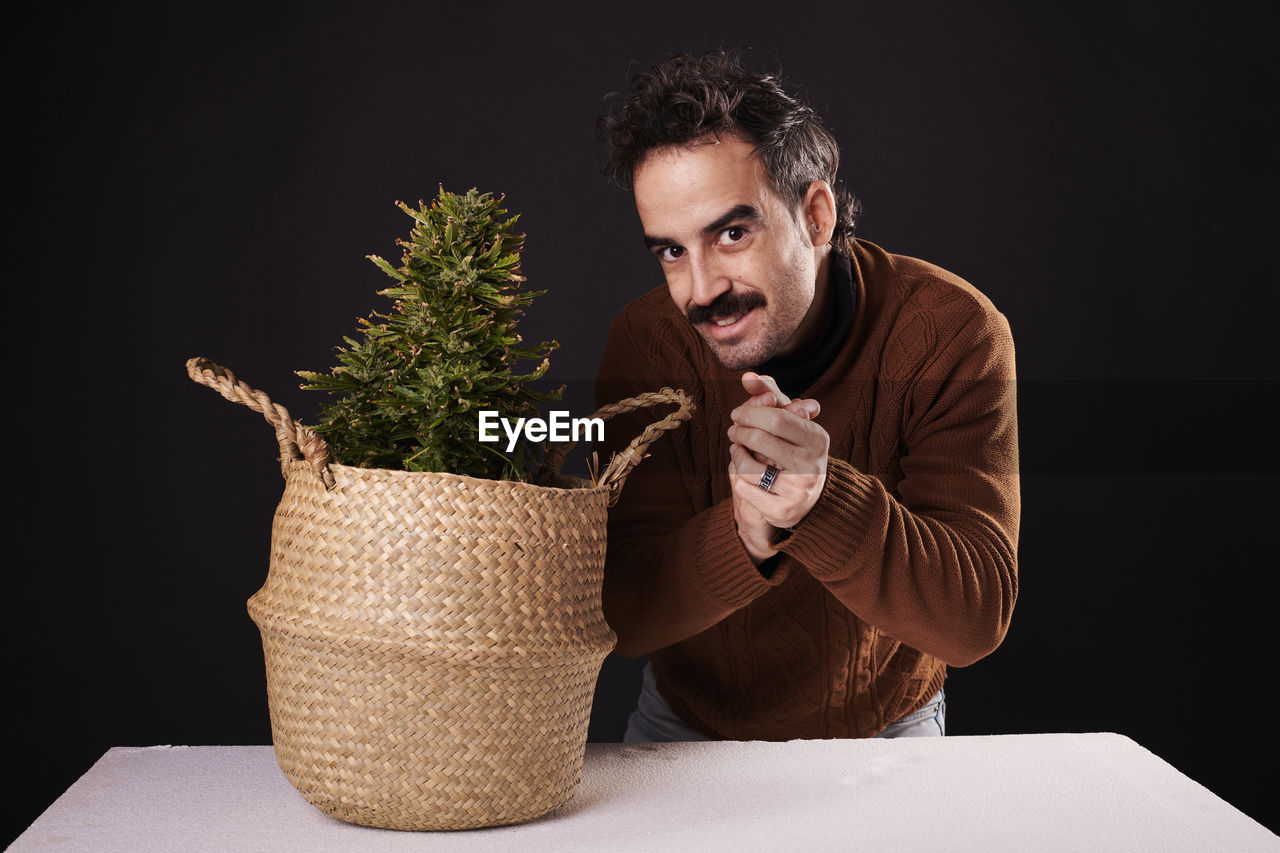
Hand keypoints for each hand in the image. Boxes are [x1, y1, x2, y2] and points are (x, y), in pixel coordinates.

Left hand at [728, 373, 828, 542]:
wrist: (808, 498)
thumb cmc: (794, 448)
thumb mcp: (789, 421)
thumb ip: (770, 395)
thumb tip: (747, 375)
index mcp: (818, 439)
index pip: (778, 418)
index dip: (751, 412)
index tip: (738, 413)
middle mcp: (812, 466)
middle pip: (761, 439)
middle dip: (741, 431)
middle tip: (733, 430)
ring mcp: (798, 491)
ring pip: (748, 466)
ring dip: (736, 454)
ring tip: (737, 449)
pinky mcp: (782, 511)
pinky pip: (744, 488)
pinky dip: (736, 475)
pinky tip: (741, 470)